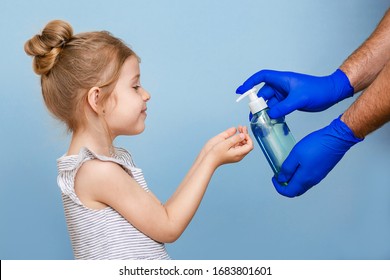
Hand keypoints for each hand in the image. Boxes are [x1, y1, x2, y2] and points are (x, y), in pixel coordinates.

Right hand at [205, 126, 252, 166]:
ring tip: (239, 128)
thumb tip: (243, 135)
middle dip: (245, 135)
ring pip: (243, 144)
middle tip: (241, 127)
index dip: (248, 137)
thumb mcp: (225, 144)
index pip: (249, 145)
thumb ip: (235, 139)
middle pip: (247, 144)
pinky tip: (236, 133)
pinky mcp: (232, 153)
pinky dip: (238, 139)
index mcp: (238, 154)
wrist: (208, 160)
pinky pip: (238, 145)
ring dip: (242, 136)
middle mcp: (239, 155)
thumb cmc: (215, 153)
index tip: (242, 131)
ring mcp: (236, 155)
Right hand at [236, 69, 353, 118]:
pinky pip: (278, 107)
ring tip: (262, 121)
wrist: (332, 93)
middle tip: (253, 115)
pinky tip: (273, 121)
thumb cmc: (318, 90)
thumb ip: (283, 107)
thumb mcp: (299, 99)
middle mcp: (282, 86)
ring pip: (270, 102)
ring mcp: (286, 94)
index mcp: (282, 79)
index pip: (261, 77)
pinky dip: (274, 114)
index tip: (240, 91)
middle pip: (264, 93)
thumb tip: (270, 115)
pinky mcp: (290, 102)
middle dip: (257, 104)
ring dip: (266, 111)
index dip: (249, 83)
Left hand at [273, 116, 362, 196]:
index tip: (275, 178)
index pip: (289, 192)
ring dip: (293, 180)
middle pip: (296, 190)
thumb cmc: (317, 145)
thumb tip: (282, 179)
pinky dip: (300, 176)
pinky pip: (309, 178)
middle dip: (285, 185)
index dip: (279, 187)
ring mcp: (318, 176)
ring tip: (288, 168)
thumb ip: (287, 169)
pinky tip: (298, 164)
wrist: (336, 139)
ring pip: (302, 184)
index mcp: (304, 179)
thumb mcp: (296, 155)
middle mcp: (312, 181)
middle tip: (280, 174)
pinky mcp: (322, 171)